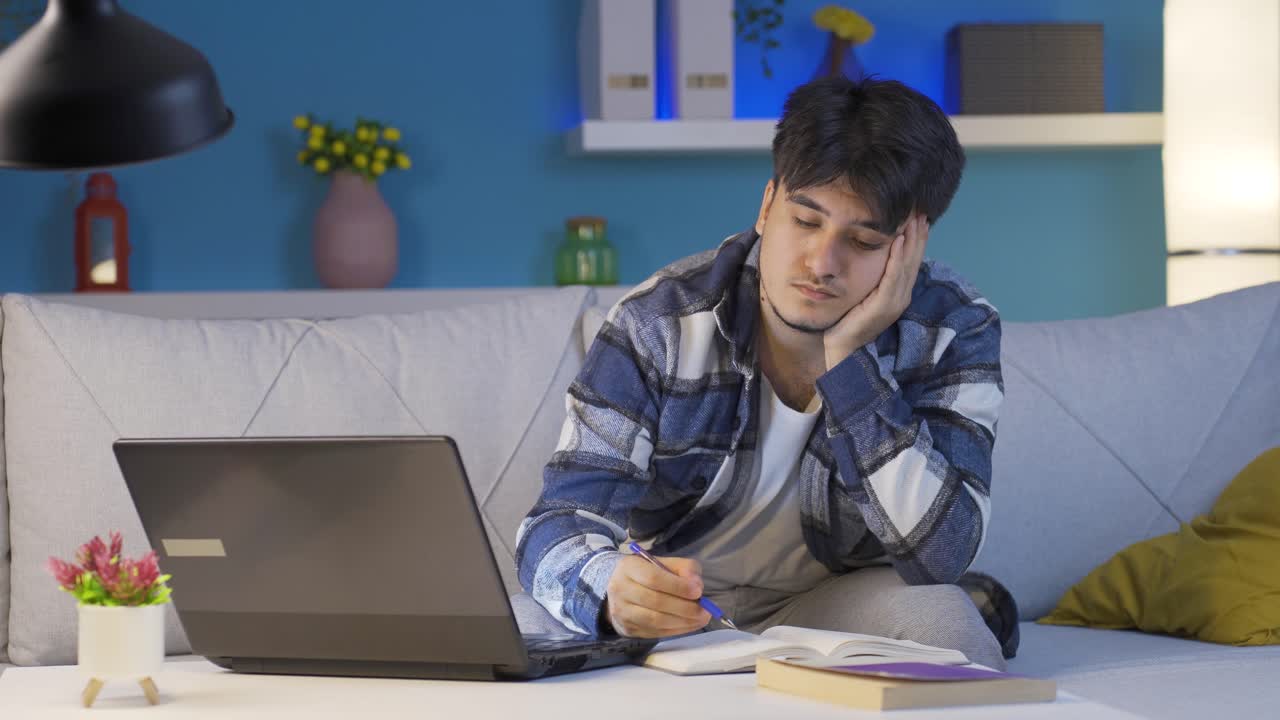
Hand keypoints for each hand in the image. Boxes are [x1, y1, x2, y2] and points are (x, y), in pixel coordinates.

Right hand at [604, 554, 711, 637]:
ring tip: (701, 618)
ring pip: (656, 620)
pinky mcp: (629, 629)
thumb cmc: (648, 573)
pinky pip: (656, 632)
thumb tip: (696, 584)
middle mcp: (620, 589)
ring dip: (683, 621)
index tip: (698, 591)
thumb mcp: (664, 562)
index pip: (653, 578)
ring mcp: (622, 611)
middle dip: (685, 607)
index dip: (678, 586)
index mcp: (628, 567)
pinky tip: (690, 624)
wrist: (621, 588)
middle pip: (656, 601)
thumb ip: (684, 568)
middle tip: (705, 610)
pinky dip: (677, 630)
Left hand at [823, 213, 928, 369]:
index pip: (912, 262)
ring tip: (914, 220)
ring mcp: (894, 303)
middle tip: (922, 211)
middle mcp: (901, 297)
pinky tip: (899, 241)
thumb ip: (875, 280)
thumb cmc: (850, 321)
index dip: (918, 240)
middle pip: (914, 260)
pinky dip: (897, 258)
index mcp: (898, 294)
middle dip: (919, 235)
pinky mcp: (882, 306)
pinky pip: (892, 278)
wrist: (842, 349)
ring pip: (906, 266)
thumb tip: (877, 258)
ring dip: (912, 241)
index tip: (921, 218)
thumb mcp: (866, 295)